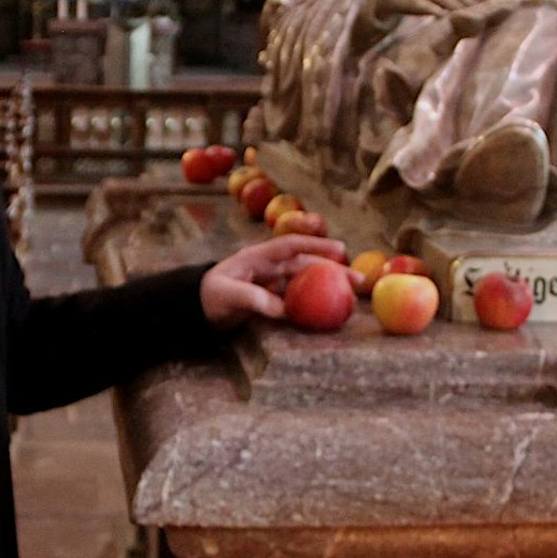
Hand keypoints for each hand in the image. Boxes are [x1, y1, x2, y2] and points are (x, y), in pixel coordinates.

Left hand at [200, 234, 353, 328]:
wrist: (198, 309)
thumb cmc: (210, 296)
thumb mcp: (228, 295)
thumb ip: (254, 299)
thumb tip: (282, 310)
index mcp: (259, 257)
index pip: (292, 246)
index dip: (316, 245)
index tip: (340, 249)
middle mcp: (270, 267)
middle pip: (307, 265)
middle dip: (334, 269)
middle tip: (358, 279)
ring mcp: (273, 284)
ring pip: (307, 282)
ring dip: (329, 287)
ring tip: (353, 295)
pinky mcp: (273, 300)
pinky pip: (298, 300)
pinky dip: (314, 304)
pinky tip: (331, 312)